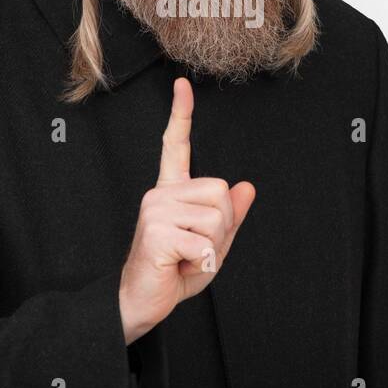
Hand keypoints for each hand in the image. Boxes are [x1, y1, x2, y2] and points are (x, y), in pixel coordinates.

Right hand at [117, 76, 255, 343]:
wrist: (140, 303)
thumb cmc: (172, 273)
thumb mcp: (212, 244)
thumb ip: (229, 217)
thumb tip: (247, 186)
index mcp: (171, 192)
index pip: (175, 145)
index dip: (181, 114)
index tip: (182, 84)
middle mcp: (159, 193)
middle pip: (221, 192)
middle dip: (223, 228)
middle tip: (196, 249)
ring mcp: (155, 209)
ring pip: (217, 217)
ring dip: (213, 248)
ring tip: (186, 258)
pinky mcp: (156, 230)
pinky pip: (204, 242)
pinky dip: (202, 263)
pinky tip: (179, 267)